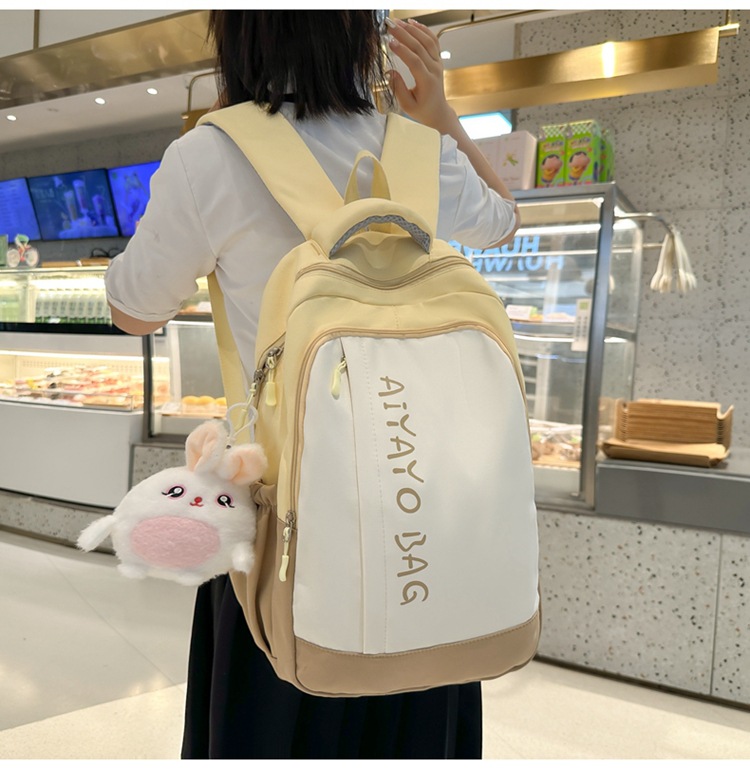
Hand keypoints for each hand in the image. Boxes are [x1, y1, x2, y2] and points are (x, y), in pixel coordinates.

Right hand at [386, 18, 455, 132]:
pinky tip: (413, 23)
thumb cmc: (422, 110)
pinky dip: (424, 30)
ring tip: (399, 23)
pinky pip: (433, 41)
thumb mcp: (407, 105)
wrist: (437, 111)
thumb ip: (398, 89)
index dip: (402, 50)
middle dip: (404, 34)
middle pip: (420, 47)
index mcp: (427, 82)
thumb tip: (390, 72)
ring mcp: (437, 63)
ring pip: (427, 41)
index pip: (415, 62)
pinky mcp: (437, 60)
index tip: (390, 42)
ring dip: (413, 29)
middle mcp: (434, 70)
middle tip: (390, 26)